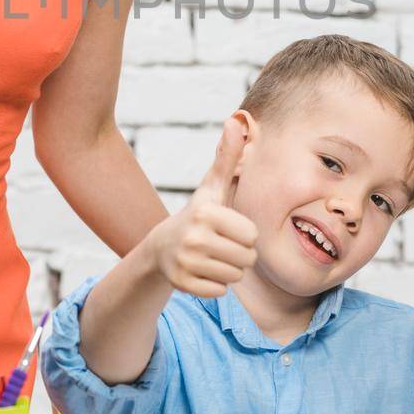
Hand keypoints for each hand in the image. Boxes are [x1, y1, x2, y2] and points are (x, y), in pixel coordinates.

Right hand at [147, 117, 257, 297]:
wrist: (161, 247)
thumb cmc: (198, 214)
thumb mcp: (213, 186)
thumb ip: (228, 156)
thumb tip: (237, 121)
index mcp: (207, 212)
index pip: (252, 236)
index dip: (245, 235)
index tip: (228, 228)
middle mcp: (193, 237)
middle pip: (247, 259)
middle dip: (240, 255)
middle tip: (220, 245)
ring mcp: (185, 262)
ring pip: (235, 277)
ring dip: (229, 270)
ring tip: (212, 257)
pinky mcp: (181, 284)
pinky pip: (220, 292)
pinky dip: (215, 285)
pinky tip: (201, 271)